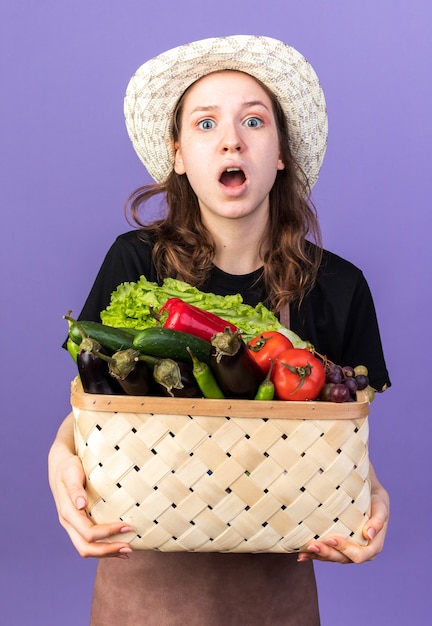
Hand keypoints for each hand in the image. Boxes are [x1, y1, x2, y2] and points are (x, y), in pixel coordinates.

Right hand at [48, 413, 133, 558]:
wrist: (59, 465)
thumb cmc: (68, 467)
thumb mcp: (71, 473)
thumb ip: (75, 489)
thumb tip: (81, 505)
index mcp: (67, 513)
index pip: (88, 532)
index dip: (108, 533)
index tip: (127, 527)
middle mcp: (68, 523)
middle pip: (85, 548)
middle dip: (108, 551)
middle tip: (129, 548)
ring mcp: (72, 526)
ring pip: (87, 549)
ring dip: (107, 553)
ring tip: (127, 552)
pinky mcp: (78, 524)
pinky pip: (89, 542)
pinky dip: (104, 547)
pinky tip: (118, 547)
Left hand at [297, 463, 389, 563]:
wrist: (369, 496)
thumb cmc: (376, 500)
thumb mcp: (381, 507)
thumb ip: (378, 521)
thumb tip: (369, 535)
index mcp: (373, 546)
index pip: (359, 554)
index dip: (345, 549)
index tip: (331, 539)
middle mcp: (361, 552)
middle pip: (343, 558)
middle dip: (327, 553)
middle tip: (313, 545)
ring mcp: (349, 551)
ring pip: (333, 558)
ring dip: (318, 556)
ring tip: (304, 553)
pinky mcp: (339, 547)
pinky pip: (327, 553)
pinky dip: (314, 555)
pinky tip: (302, 555)